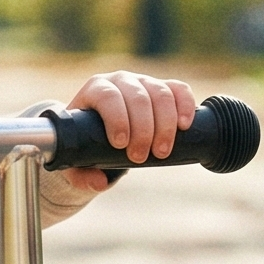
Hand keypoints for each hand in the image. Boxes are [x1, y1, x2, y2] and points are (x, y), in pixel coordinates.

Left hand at [70, 71, 195, 165]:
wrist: (103, 135)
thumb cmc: (87, 145)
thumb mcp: (78, 162)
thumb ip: (81, 176)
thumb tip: (99, 182)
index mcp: (95, 90)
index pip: (108, 96)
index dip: (117, 118)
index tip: (120, 144)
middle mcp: (121, 81)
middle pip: (138, 97)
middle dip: (143, 129)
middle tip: (140, 157)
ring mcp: (144, 82)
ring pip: (161, 94)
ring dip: (165, 124)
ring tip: (161, 152)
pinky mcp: (165, 88)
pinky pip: (179, 90)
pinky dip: (185, 106)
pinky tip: (184, 126)